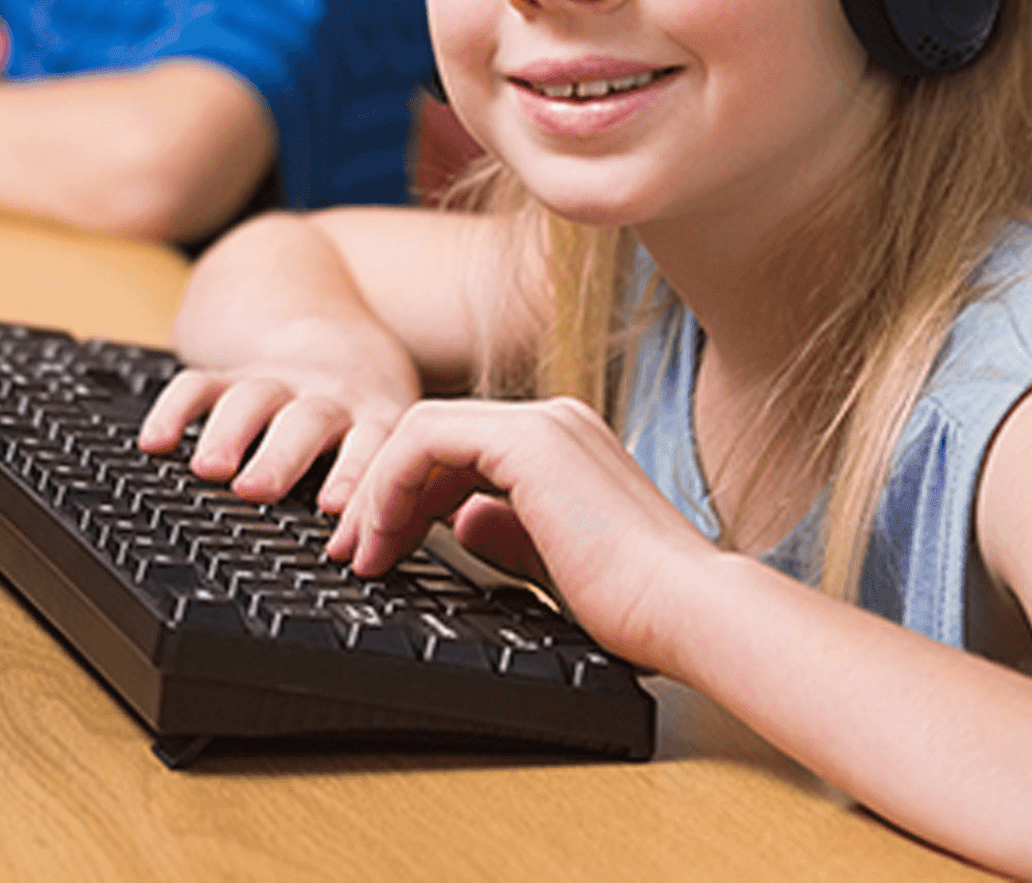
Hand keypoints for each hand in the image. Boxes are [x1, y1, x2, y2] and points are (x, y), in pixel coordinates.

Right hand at [139, 322, 419, 512]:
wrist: (351, 349)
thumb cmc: (371, 425)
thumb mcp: (395, 451)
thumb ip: (391, 499)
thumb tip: (379, 559)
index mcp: (375, 418)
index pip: (369, 445)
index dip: (352, 475)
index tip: (332, 510)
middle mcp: (328, 397)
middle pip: (306, 419)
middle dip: (280, 456)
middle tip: (256, 491)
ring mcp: (280, 383)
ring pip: (254, 398)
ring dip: (230, 433)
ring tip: (208, 470)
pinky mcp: (235, 375)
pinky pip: (200, 384)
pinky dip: (175, 411)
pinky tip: (155, 442)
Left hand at [325, 395, 711, 670]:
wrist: (685, 610)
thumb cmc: (636, 605)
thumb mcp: (553, 563)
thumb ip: (508, 534)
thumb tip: (462, 524)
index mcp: (562, 445)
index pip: (459, 451)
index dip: (407, 498)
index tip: (375, 551)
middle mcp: (552, 421)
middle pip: (434, 436)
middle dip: (379, 493)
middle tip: (346, 550)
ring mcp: (543, 424)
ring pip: (423, 430)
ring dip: (378, 490)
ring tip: (358, 552)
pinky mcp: (530, 441)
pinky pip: (429, 439)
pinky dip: (392, 483)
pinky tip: (381, 534)